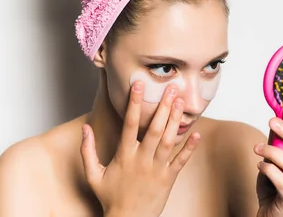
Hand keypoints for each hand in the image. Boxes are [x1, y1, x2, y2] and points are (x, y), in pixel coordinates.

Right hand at [80, 82, 199, 216]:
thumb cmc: (110, 197)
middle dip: (163, 107)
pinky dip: (190, 148)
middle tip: (171, 88)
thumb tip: (85, 129)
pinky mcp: (168, 179)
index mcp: (124, 155)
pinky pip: (181, 161)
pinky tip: (197, 134)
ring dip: (176, 121)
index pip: (130, 124)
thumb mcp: (93, 175)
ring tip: (181, 102)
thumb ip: (88, 151)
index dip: (134, 104)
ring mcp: (156, 169)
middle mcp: (141, 159)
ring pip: (169, 141)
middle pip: (155, 129)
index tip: (138, 86)